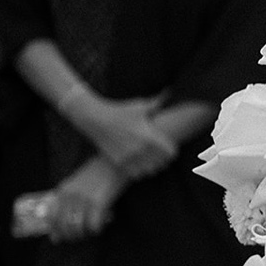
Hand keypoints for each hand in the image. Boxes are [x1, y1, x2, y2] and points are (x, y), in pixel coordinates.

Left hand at [50, 157, 126, 243]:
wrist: (115, 161)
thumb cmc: (97, 173)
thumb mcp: (76, 184)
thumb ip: (66, 202)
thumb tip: (60, 223)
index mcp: (63, 191)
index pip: (52, 217)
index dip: (56, 230)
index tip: (60, 238)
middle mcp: (71, 197)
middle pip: (65, 224)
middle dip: (70, 235)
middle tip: (78, 238)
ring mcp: (85, 200)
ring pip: (78, 226)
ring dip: (83, 234)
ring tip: (89, 233)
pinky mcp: (100, 203)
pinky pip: (94, 224)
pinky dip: (96, 230)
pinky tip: (99, 228)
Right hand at [61, 91, 176, 179]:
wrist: (94, 117)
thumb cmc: (120, 110)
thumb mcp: (140, 106)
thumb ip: (157, 102)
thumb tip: (170, 90)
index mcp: (149, 136)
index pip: (171, 153)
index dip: (172, 151)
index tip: (168, 147)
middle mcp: (141, 149)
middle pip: (163, 164)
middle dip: (163, 159)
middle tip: (159, 154)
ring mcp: (129, 157)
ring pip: (151, 171)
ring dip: (152, 167)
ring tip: (149, 160)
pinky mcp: (118, 163)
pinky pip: (136, 175)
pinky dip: (140, 171)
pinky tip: (138, 164)